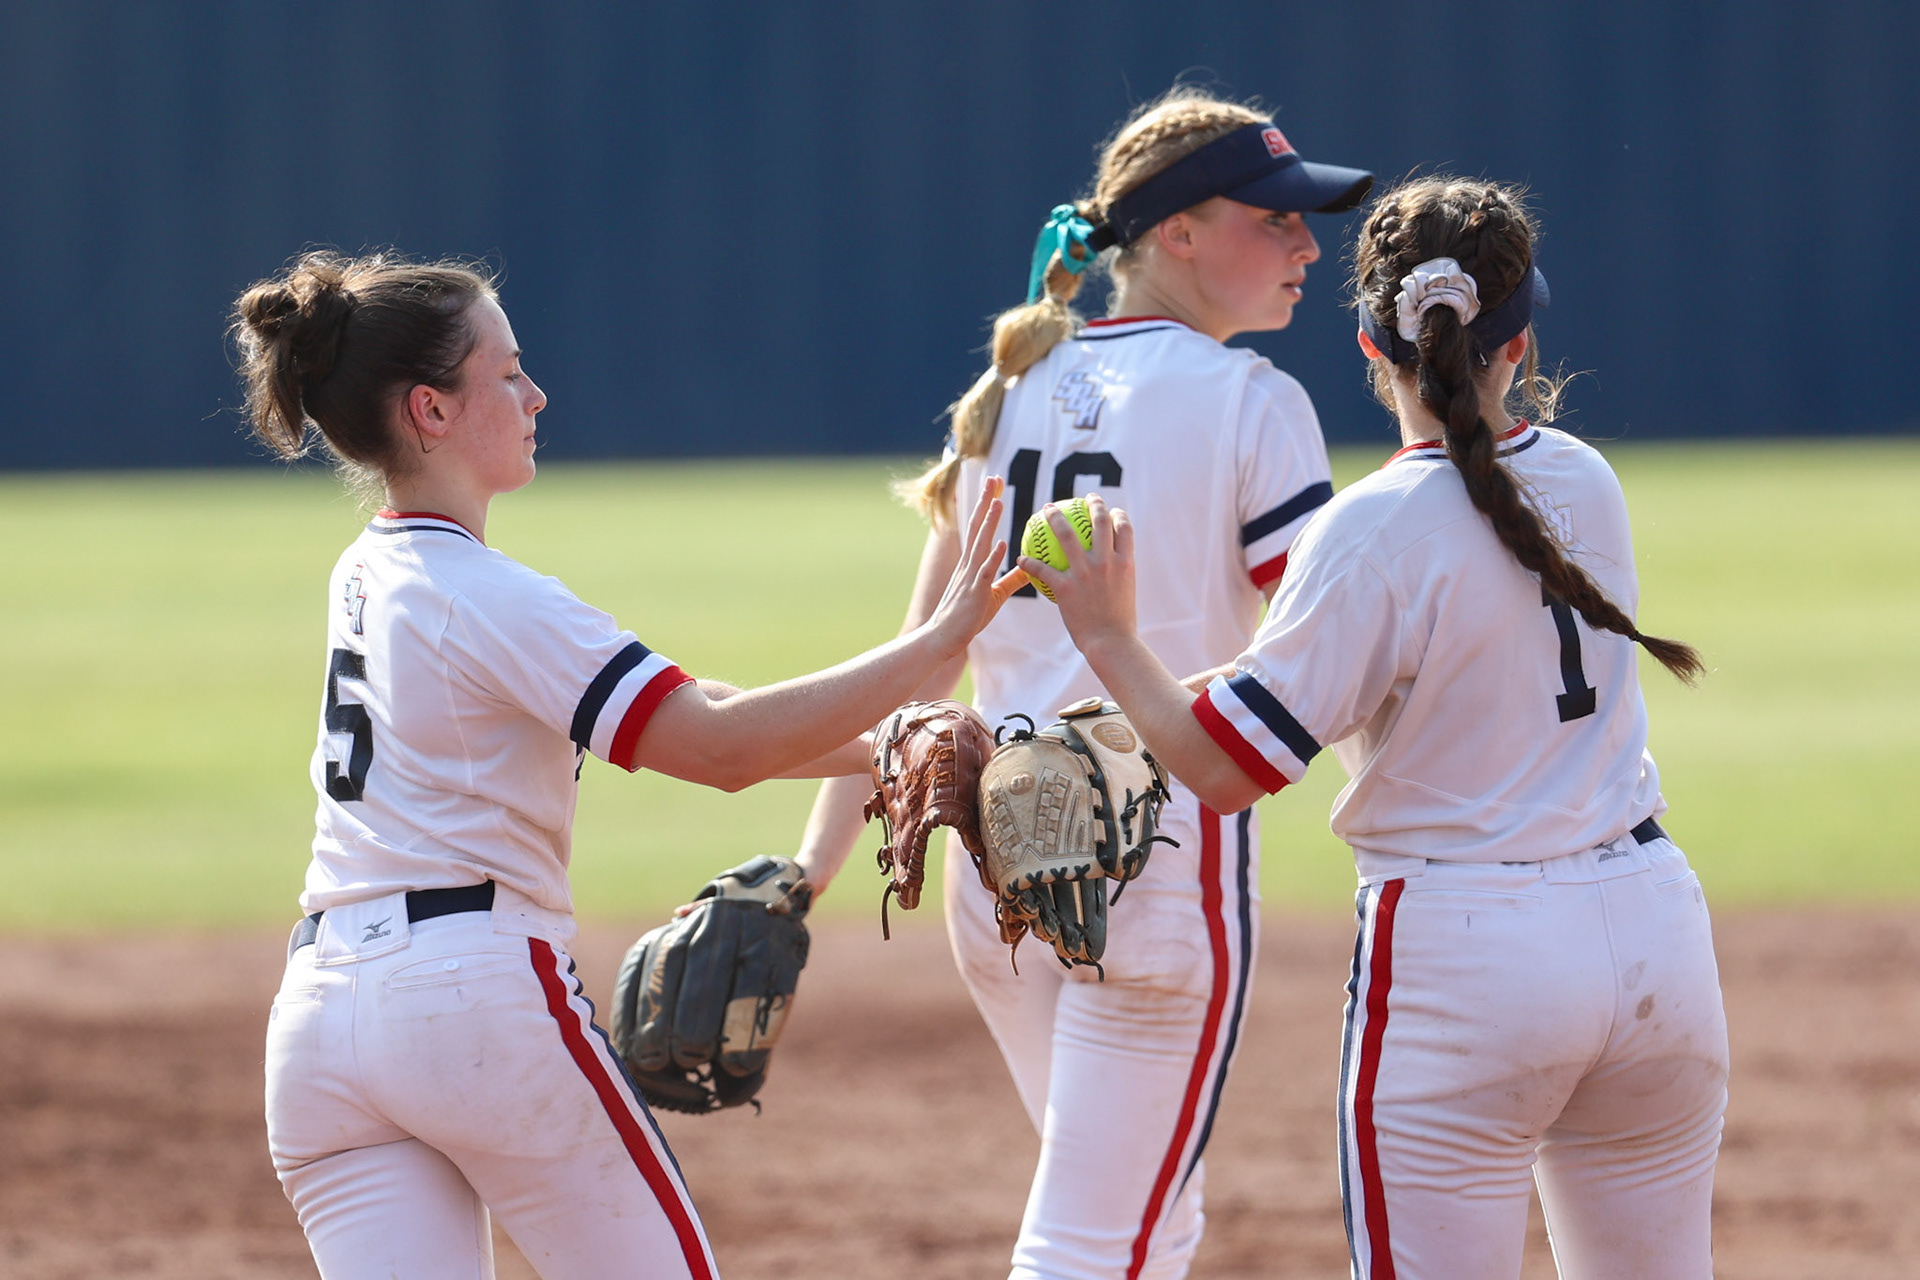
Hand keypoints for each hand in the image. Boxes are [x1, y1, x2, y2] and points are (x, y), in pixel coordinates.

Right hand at [921, 476, 1027, 657]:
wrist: (943, 637)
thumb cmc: (968, 617)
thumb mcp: (994, 594)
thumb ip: (1011, 579)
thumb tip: (1030, 567)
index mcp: (973, 562)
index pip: (981, 527)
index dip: (988, 505)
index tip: (996, 485)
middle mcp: (969, 563)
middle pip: (978, 526)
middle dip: (985, 501)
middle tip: (994, 478)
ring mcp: (970, 576)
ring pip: (981, 543)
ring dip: (990, 522)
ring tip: (998, 501)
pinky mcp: (974, 592)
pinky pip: (985, 571)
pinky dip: (993, 556)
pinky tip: (1002, 543)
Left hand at [1018, 493, 1137, 653]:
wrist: (1111, 643)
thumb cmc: (1119, 624)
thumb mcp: (1125, 593)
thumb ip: (1119, 576)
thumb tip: (1114, 568)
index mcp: (1125, 562)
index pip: (1124, 527)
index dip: (1117, 514)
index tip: (1111, 509)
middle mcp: (1107, 561)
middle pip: (1099, 521)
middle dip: (1092, 503)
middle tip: (1083, 498)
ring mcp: (1086, 573)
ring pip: (1067, 535)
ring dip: (1055, 517)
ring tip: (1046, 509)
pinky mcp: (1066, 588)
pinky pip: (1043, 569)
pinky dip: (1030, 562)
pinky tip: (1021, 558)